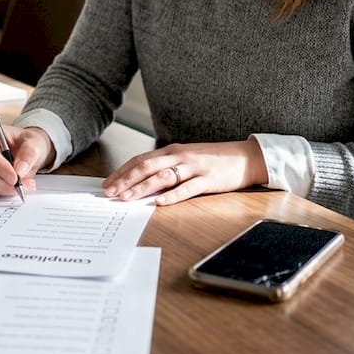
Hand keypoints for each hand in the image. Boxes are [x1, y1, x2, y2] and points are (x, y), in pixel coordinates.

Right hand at [0, 124, 55, 196]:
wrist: (27, 152)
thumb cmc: (26, 143)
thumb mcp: (34, 143)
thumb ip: (29, 153)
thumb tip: (20, 169)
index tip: (14, 177)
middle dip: (3, 182)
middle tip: (22, 185)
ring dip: (5, 188)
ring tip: (24, 185)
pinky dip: (3, 191)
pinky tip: (15, 187)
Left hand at [102, 140, 267, 205]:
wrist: (245, 157)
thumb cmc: (214, 159)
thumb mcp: (187, 157)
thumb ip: (167, 165)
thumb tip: (143, 180)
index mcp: (173, 150)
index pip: (141, 160)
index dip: (122, 171)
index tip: (107, 183)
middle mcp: (181, 156)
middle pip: (147, 167)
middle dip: (126, 180)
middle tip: (110, 193)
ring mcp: (194, 167)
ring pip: (163, 176)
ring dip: (142, 188)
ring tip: (127, 198)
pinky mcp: (208, 180)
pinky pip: (187, 188)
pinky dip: (172, 196)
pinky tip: (159, 203)